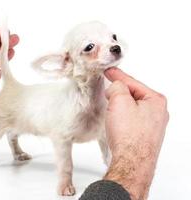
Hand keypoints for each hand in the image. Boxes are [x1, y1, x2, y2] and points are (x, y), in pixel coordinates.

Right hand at [103, 67, 168, 199]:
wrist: (131, 162)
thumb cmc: (128, 135)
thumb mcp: (120, 101)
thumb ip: (117, 86)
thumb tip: (116, 86)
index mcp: (156, 100)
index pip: (133, 82)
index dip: (117, 76)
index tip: (108, 71)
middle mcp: (158, 113)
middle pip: (134, 95)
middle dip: (119, 93)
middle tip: (107, 90)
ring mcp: (152, 126)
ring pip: (132, 108)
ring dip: (120, 106)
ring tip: (110, 108)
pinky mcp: (145, 136)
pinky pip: (132, 120)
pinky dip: (122, 117)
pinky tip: (116, 122)